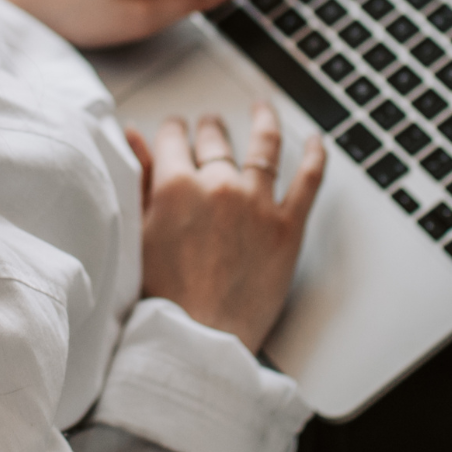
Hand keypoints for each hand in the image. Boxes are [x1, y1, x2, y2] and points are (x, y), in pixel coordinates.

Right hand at [126, 102, 325, 351]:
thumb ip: (138, 181)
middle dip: (210, 129)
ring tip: (263, 111)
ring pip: (264, 146)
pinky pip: (308, 181)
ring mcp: (257, 203)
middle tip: (210, 127)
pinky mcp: (288, 227)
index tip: (175, 131)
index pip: (173, 138)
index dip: (173, 132)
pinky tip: (317, 142)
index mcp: (175, 186)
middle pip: (216, 139)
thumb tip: (134, 137)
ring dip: (263, 122)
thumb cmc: (162, 297)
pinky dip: (316, 156)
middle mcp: (219, 184)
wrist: (198, 341)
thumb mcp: (138, 233)